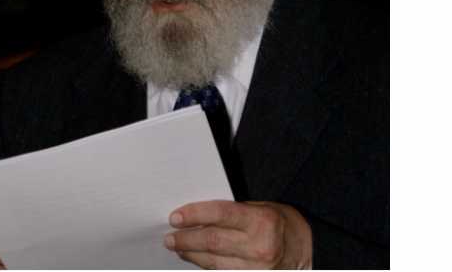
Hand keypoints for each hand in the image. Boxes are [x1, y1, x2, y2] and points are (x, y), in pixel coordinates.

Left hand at [164, 200, 311, 268]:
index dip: (194, 215)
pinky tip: (196, 260)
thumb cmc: (278, 222)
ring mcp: (258, 269)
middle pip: (213, 242)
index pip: (220, 214)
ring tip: (178, 248)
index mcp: (261, 220)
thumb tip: (196, 216)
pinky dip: (207, 267)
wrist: (306, 247)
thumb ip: (232, 212)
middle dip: (186, 240)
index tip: (175, 218)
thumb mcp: (259, 208)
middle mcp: (260, 246)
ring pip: (214, 263)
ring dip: (192, 256)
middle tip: (169, 237)